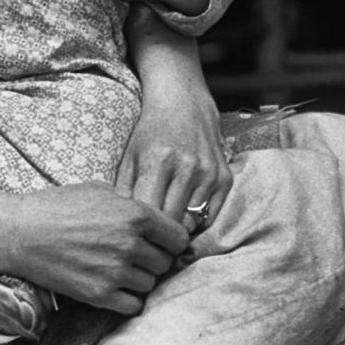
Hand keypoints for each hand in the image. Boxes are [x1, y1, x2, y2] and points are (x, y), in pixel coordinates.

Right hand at [0, 181, 188, 314]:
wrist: (19, 232)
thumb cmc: (57, 206)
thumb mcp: (100, 190)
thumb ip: (132, 205)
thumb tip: (155, 218)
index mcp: (136, 215)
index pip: (179, 238)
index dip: (170, 241)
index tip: (159, 243)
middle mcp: (130, 244)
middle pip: (165, 263)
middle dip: (153, 260)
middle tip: (133, 256)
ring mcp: (115, 271)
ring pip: (150, 284)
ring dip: (138, 279)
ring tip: (116, 269)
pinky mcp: (99, 294)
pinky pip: (132, 306)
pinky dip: (127, 300)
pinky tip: (113, 288)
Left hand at [117, 32, 233, 230]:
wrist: (184, 103)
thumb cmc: (151, 132)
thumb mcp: (130, 156)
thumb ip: (124, 191)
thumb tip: (119, 226)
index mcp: (159, 161)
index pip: (150, 214)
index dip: (141, 231)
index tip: (134, 238)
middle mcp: (188, 168)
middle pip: (172, 223)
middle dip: (159, 236)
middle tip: (149, 240)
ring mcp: (210, 173)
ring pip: (193, 223)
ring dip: (178, 229)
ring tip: (165, 228)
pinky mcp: (225, 177)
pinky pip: (210, 216)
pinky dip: (197, 221)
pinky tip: (184, 213)